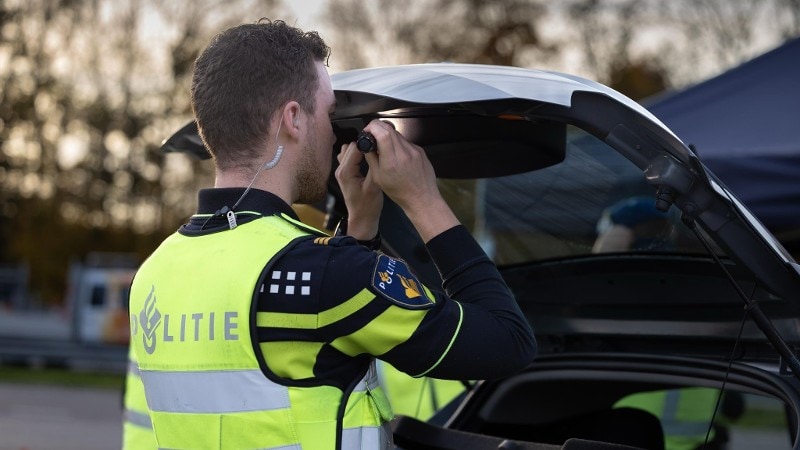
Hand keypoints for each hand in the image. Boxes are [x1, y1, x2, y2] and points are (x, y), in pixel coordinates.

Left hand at [334, 141, 382, 239]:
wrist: (362, 218)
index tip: (379, 144)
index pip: (356, 147)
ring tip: (372, 153)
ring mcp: (341, 170)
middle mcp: (340, 169)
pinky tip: (366, 159)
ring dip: (360, 149)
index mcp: (346, 172)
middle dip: (364, 145)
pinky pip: (348, 156)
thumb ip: (373, 166)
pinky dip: (357, 154)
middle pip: (351, 146)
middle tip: (378, 149)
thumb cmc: (368, 206)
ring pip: (349, 149)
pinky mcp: (344, 172)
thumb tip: (375, 149)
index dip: (368, 143)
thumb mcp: (374, 186)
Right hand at [361, 120, 458, 241]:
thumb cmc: (400, 192)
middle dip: (378, 127)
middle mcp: (404, 153)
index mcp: (392, 161)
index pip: (383, 133)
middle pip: (389, 129)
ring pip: (398, 134)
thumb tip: (367, 145)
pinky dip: (398, 143)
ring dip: (388, 135)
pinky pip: (406, 141)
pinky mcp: (420, 151)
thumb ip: (371, 158)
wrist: (422, 198)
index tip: (368, 130)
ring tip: (384, 147)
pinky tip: (397, 154)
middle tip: (372, 134)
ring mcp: (414, 151)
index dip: (373, 127)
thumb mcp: (378, 178)